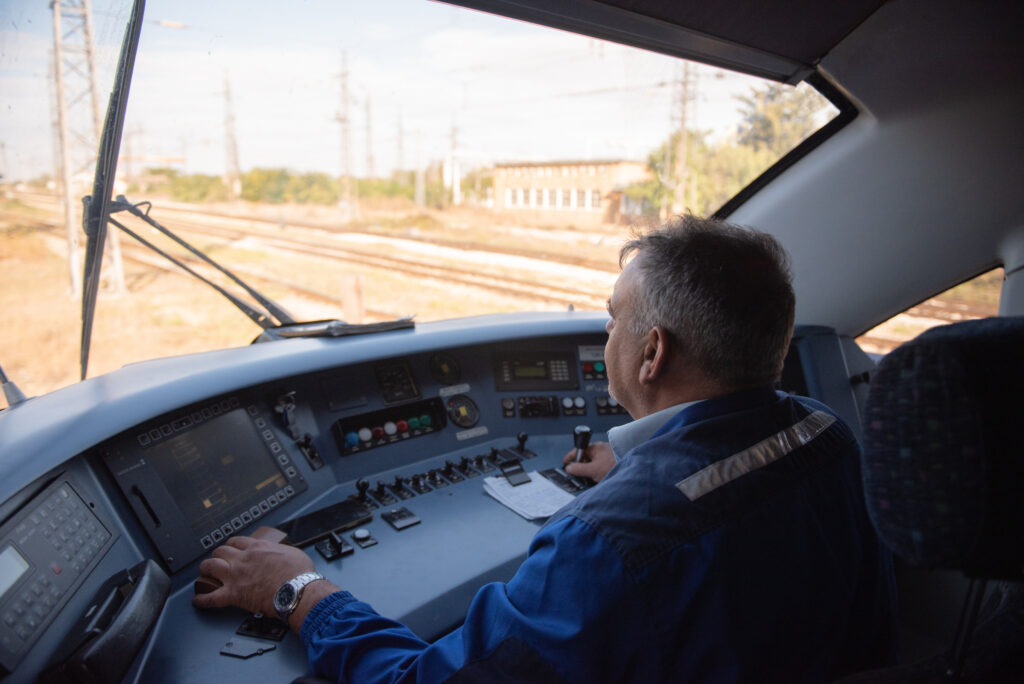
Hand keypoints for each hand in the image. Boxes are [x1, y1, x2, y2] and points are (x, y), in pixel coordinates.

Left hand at [192, 537, 317, 615]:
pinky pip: (211, 597)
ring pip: (210, 567)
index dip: (231, 545)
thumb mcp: (293, 553)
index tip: (231, 548)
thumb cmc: (299, 574)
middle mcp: (243, 559)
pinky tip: (198, 600)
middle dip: (217, 555)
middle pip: (220, 551)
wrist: (297, 590)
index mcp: (258, 548)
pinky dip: (202, 599)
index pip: (236, 541)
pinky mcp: (233, 595)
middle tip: (217, 560)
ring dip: (205, 570)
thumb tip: (283, 555)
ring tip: (204, 574)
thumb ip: (281, 552)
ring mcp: (235, 576)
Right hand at [563, 441, 615, 482]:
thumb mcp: (593, 470)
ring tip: (592, 478)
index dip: (570, 458)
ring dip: (591, 470)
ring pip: (594, 462)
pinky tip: (601, 478)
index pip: (578, 451)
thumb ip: (578, 469)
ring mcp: (607, 454)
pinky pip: (601, 465)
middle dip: (581, 466)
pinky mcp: (613, 460)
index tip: (565, 464)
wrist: (633, 469)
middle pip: (585, 457)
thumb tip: (569, 468)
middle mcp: (601, 449)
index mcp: (595, 447)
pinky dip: (599, 471)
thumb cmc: (615, 465)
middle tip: (579, 475)